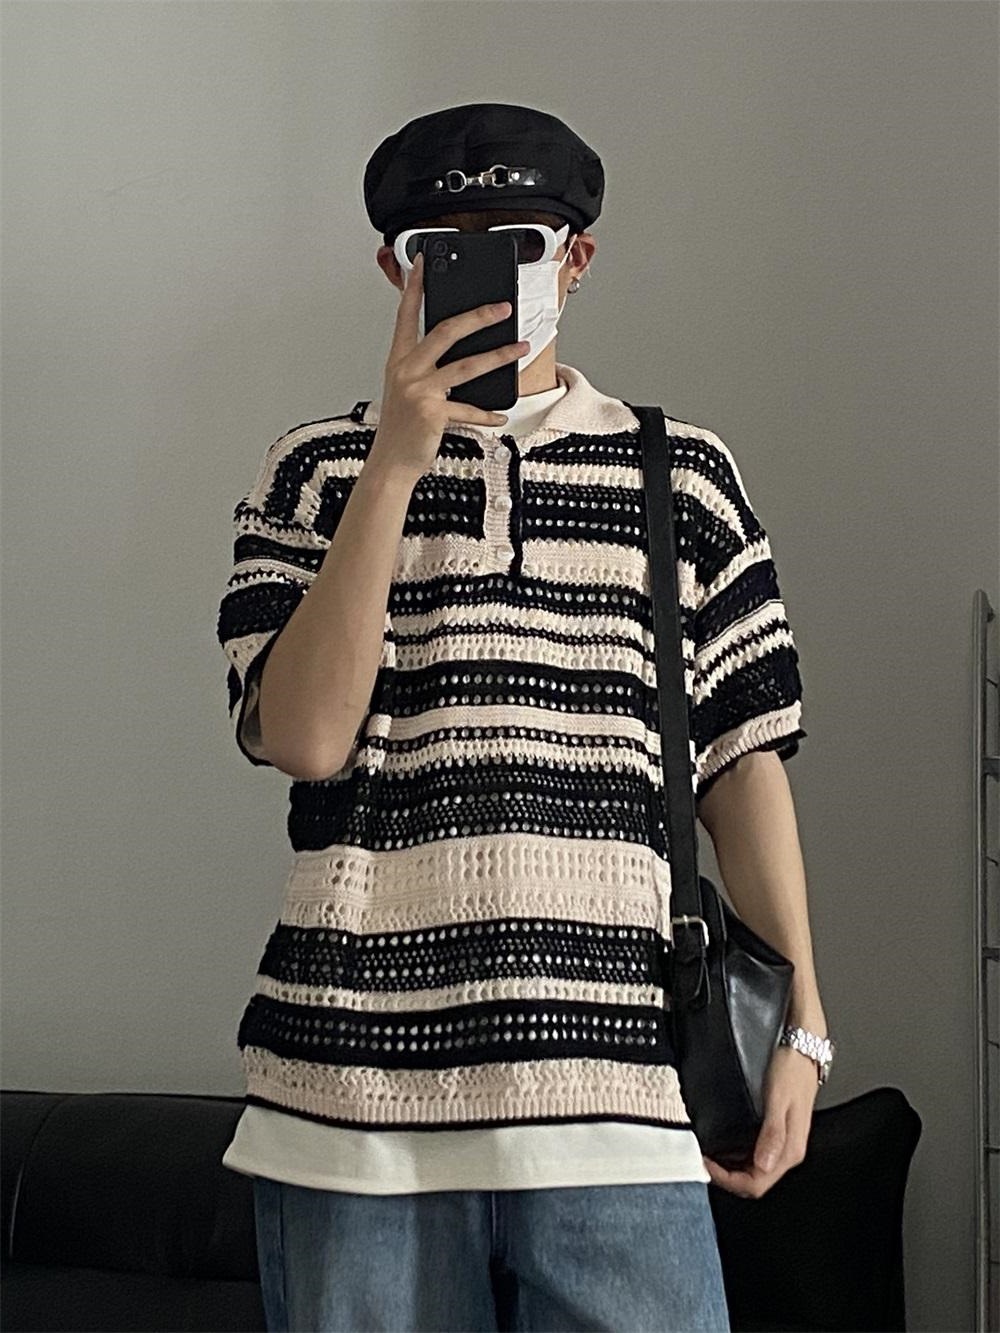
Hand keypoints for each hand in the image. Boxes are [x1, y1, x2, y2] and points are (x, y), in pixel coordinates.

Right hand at [371, 250, 528, 476]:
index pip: (406, 315)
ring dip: (498, 356)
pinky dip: (487, 413)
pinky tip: (500, 414)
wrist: (391, 463)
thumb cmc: (402, 427)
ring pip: (466, 365)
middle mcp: (406, 370)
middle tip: (502, 308)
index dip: (413, 288)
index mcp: (398, 360)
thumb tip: (460, 352)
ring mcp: (419, 391)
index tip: (422, 264)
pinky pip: (468, 408)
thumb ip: (425, 367)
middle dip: (478, 317)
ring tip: (519, 348)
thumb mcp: (406, 390)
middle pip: (445, 331)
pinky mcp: (432, 412)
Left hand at [701, 1046, 817, 1197]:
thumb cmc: (792, 1069)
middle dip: (727, 1177)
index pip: (757, 1184)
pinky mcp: (779, 1131)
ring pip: (755, 1170)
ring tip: (709, 1153)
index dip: (729, 1180)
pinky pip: (756, 1154)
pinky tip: (725, 1144)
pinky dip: (737, 1155)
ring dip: (731, 1168)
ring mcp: (783, 1142)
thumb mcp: (778, 1099)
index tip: (707, 1165)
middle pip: (755, 1181)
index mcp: (790, 1149)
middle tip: (703, 1161)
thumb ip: (771, 1133)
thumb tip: (763, 1165)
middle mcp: (788, 1150)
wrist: (804, 1048)